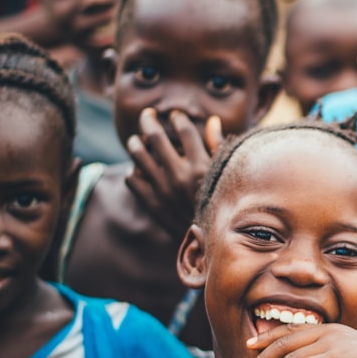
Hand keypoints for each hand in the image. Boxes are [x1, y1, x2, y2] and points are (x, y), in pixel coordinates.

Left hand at [125, 109, 223, 240]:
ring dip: (135, 142)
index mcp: (201, 166)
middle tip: (147, 115)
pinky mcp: (151, 204)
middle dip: (149, 120)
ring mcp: (163, 190)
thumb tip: (213, 121)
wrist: (210, 243)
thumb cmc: (221, 204)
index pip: (184, 129)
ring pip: (138, 155)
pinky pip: (132, 179)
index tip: (175, 116)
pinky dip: (133, 171)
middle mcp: (180, 175)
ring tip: (137, 139)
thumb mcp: (224, 176)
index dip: (177, 118)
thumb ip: (218, 146)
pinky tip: (139, 169)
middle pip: (156, 137)